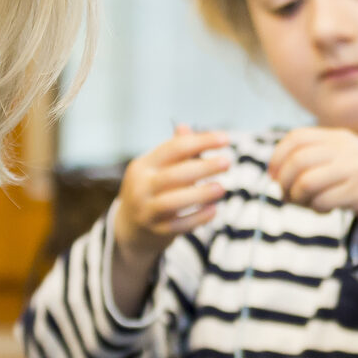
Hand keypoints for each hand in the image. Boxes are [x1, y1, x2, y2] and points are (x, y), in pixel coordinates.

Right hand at [113, 125, 230, 268]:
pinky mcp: (156, 231)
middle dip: (203, 167)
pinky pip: (180, 225)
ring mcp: (146, 211)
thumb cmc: (151, 190)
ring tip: (221, 188)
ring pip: (173, 201)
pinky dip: (198, 217)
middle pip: (174, 175)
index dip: (200, 141)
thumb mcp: (156, 168)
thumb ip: (175, 151)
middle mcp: (141, 187)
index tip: (225, 138)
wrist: (130, 229)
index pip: (173, 148)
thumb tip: (186, 127)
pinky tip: (214, 210)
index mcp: (143, 166)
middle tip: (227, 162)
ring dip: (200, 194)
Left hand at [267, 127, 357, 229]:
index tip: (273, 175)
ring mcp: (354, 169)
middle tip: (286, 195)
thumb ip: (311, 158)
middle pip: (298, 161)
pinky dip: (316, 208)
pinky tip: (324, 209)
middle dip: (284, 182)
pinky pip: (323, 201)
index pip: (297, 137)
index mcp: (337, 137)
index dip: (278, 157)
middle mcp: (345, 149)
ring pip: (307, 182)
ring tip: (304, 203)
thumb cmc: (357, 176)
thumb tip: (274, 174)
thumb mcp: (339, 156)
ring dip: (298, 198)